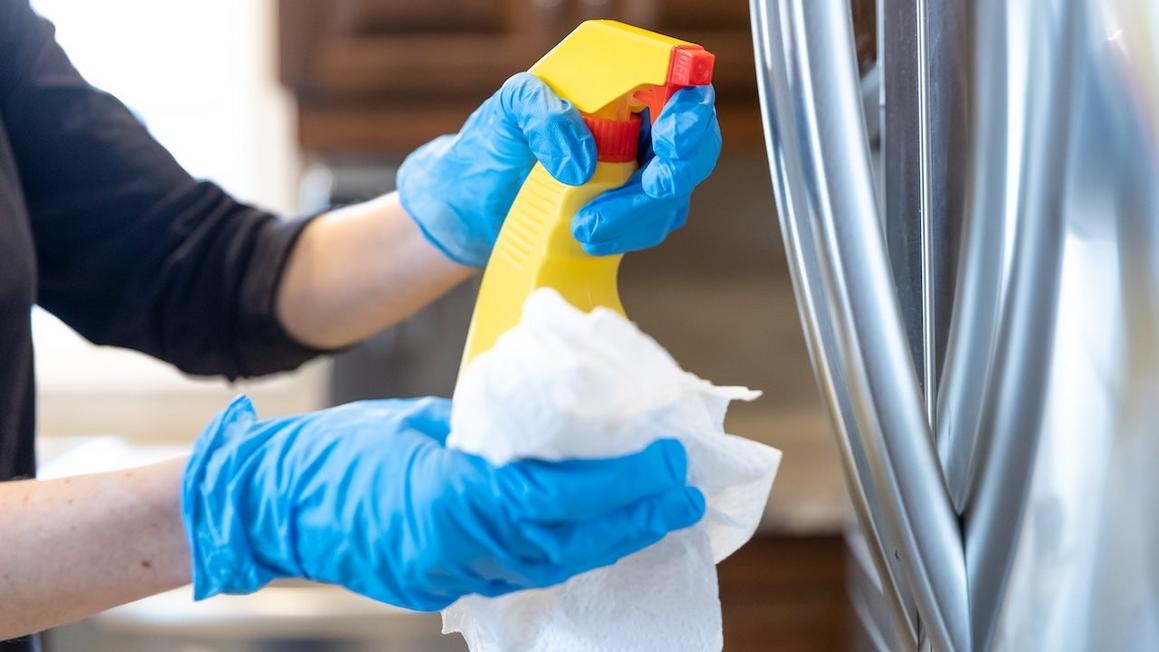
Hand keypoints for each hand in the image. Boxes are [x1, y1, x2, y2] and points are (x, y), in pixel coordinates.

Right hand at [182, 396, 704, 610]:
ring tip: (656, 515)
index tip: (665, 462)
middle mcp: (450, 550)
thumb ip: (492, 433)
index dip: (616, 484)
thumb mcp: (423, 421)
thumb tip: (557, 428)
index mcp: (443, 498)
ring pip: (546, 568)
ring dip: (608, 541)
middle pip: (561, 544)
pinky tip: (599, 535)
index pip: (551, 497)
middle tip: (685, 496)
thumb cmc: (339, 448)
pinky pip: (518, 575)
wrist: (274, 502)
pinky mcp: (440, 588)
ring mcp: (443, 578)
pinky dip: (565, 553)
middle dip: (631, 521)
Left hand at [397, 73, 720, 266]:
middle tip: (648, 188)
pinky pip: (652, 226)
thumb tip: (582, 161)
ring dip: (637, 215)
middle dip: (673, 173)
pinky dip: (626, 236)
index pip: (680, 86)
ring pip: (674, 195)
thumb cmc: (493, 145)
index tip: (669, 136)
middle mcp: (640, 127)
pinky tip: (589, 238)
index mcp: (620, 88)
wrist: (474, 205)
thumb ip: (540, 112)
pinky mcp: (632, 214)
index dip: (690, 111)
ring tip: (583, 227)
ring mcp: (641, 172)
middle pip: (694, 147)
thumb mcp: (507, 111)